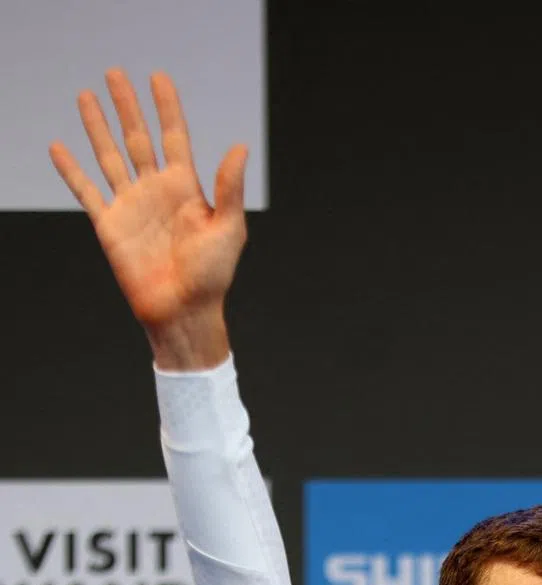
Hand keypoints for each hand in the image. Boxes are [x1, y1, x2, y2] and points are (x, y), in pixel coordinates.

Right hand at [49, 70, 247, 368]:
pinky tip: (60, 147)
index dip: (167, 108)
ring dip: (97, 128)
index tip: (158, 78)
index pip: (174, 138)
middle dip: (127, 107)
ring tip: (87, 96)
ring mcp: (131, 207)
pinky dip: (71, 170)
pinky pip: (86, 191)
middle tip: (116, 74)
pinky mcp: (109, 226)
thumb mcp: (229, 228)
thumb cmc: (212, 276)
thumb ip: (229, 188)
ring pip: (110, 156)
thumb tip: (240, 148)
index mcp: (186, 190)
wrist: (184, 312)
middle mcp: (156, 193)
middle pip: (138, 138)